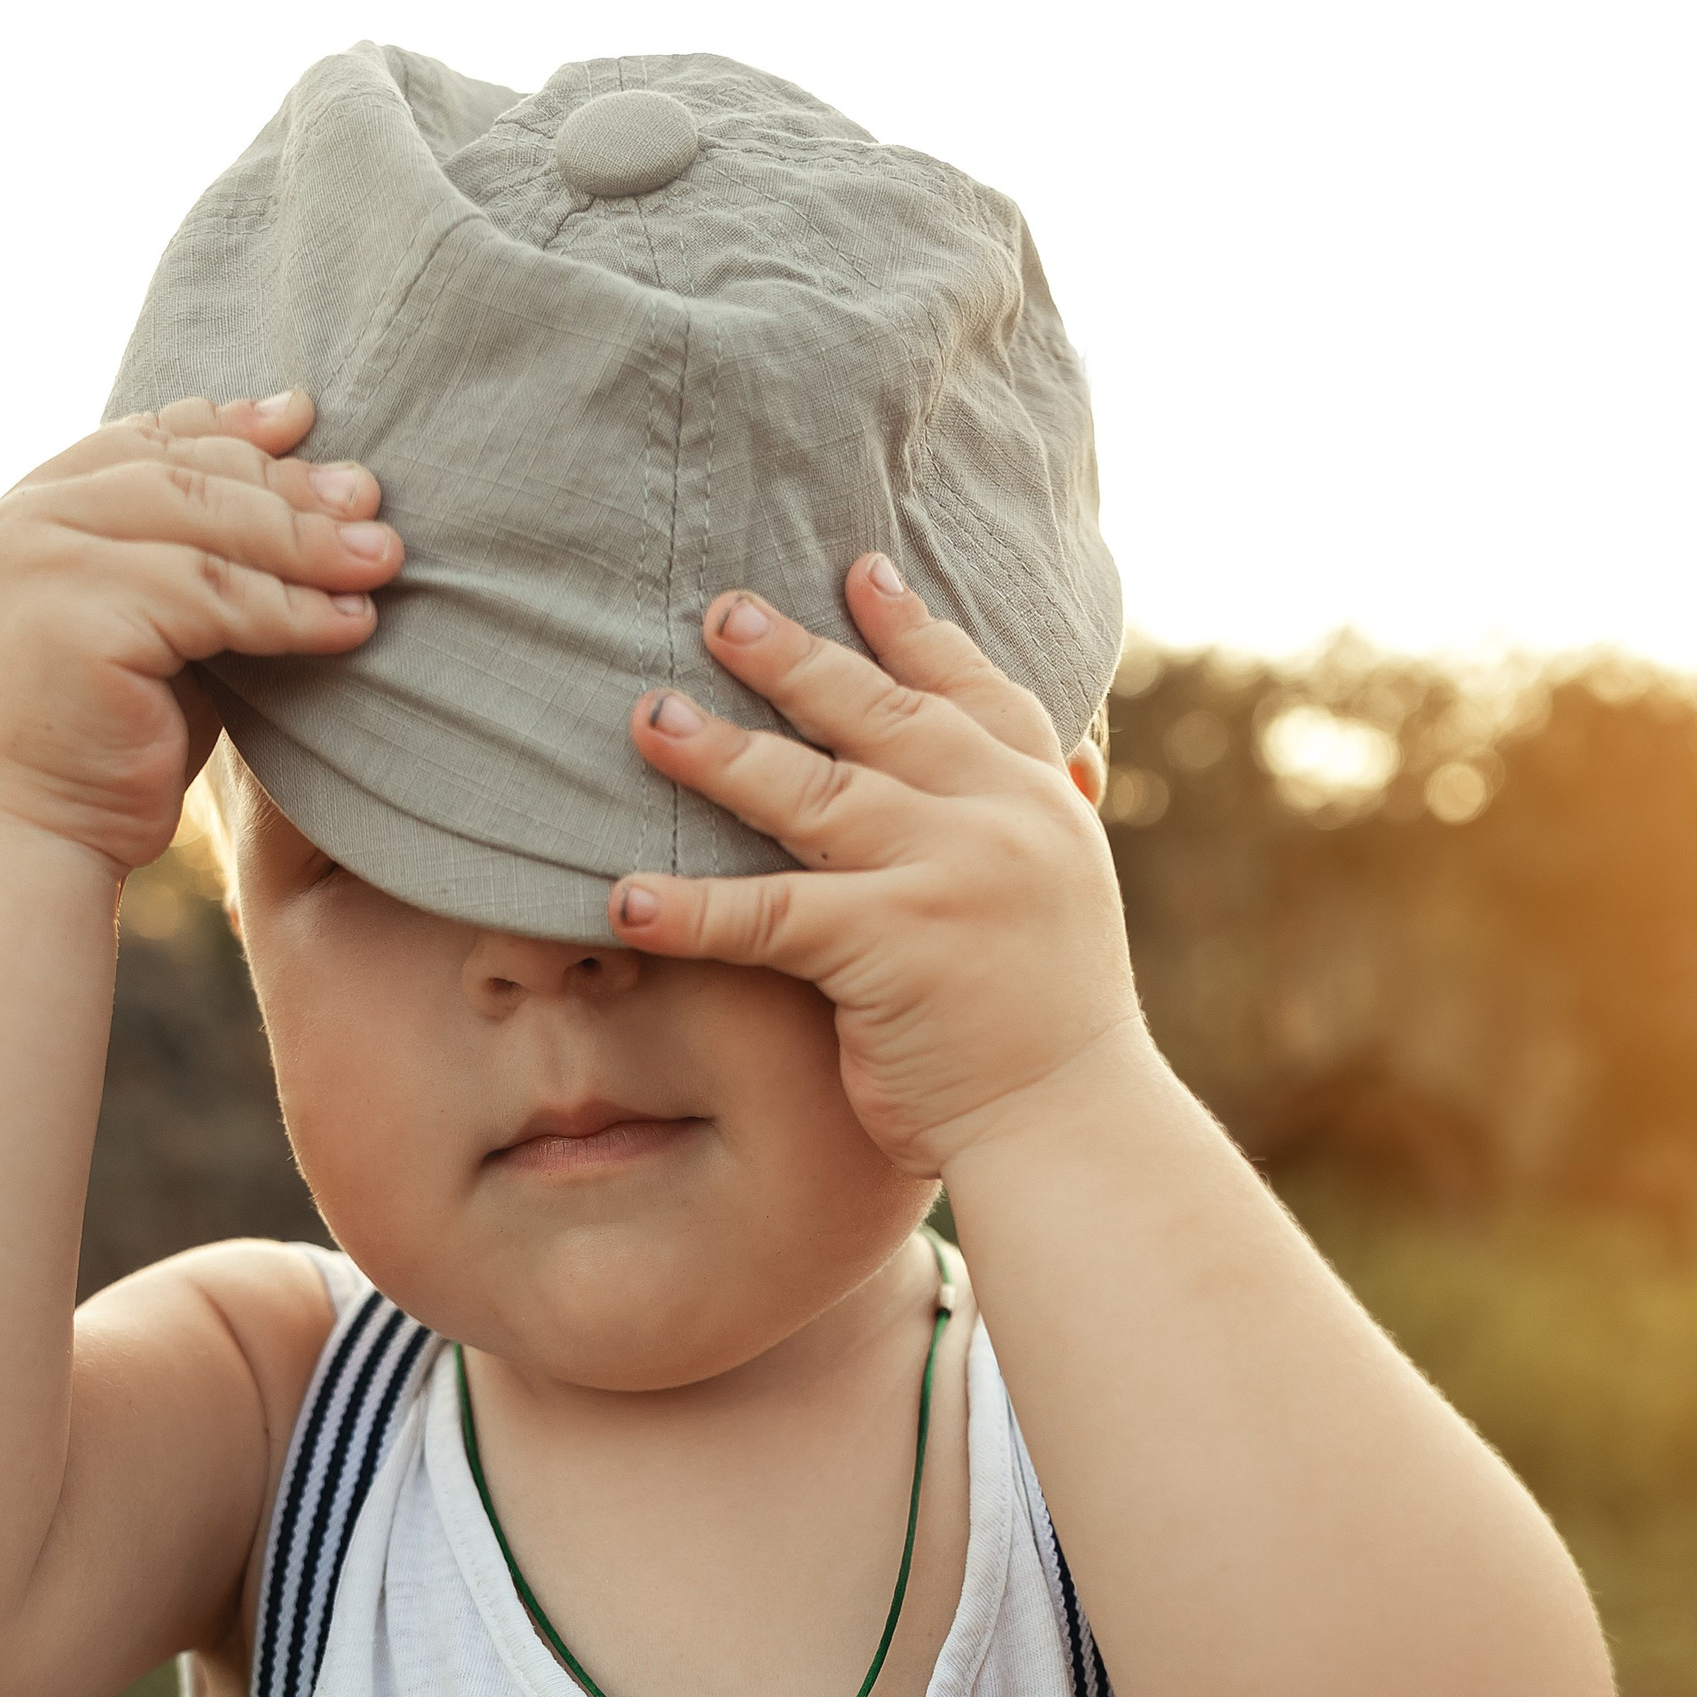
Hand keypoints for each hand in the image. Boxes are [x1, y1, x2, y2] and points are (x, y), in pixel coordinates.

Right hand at [0, 393, 401, 875]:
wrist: (36, 842)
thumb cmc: (106, 747)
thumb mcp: (147, 631)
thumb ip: (184, 560)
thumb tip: (307, 496)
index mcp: (28, 512)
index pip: (140, 441)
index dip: (228, 426)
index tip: (307, 421)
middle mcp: (21, 524)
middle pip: (181, 474)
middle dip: (284, 484)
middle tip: (372, 501)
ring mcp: (41, 565)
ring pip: (203, 529)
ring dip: (304, 543)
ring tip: (382, 561)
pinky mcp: (78, 619)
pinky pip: (211, 597)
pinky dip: (291, 609)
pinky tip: (351, 624)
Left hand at [610, 563, 1137, 1176]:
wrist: (1075, 1127)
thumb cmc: (1049, 1032)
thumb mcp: (1060, 901)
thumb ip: (1027, 831)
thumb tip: (1040, 775)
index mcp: (1040, 803)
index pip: (972, 691)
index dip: (912, 629)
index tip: (858, 569)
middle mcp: (999, 817)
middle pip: (877, 714)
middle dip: (794, 659)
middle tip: (719, 609)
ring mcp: (947, 874)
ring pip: (811, 792)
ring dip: (719, 754)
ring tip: (646, 719)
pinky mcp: (891, 945)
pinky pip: (767, 914)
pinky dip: (690, 909)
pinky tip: (622, 900)